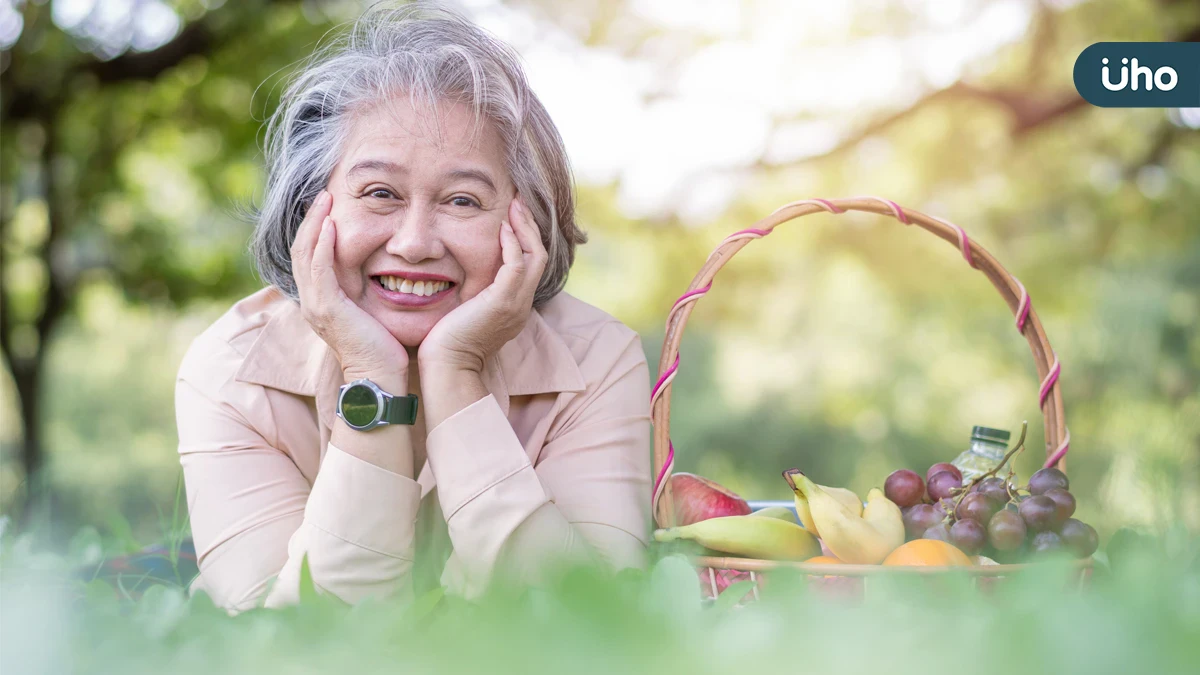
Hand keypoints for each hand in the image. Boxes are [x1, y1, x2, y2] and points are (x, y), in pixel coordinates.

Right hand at [291, 190, 409, 382]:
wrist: (380, 378)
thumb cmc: (384, 350)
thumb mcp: (372, 313)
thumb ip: (367, 293)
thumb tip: (384, 272)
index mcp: (320, 302)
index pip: (309, 258)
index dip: (315, 230)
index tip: (328, 207)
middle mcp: (312, 302)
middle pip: (301, 250)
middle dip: (311, 220)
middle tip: (323, 194)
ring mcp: (316, 305)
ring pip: (305, 254)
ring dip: (315, 224)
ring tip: (326, 199)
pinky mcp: (328, 307)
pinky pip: (319, 268)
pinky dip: (323, 244)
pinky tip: (332, 224)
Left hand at [418, 195, 546, 372]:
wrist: (446, 365)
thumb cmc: (446, 341)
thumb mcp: (465, 310)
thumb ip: (473, 292)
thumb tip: (460, 272)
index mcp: (514, 306)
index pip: (530, 265)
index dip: (525, 238)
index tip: (512, 216)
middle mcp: (522, 304)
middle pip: (540, 256)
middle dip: (530, 226)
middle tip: (518, 201)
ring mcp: (516, 303)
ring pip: (535, 256)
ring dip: (525, 227)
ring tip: (514, 205)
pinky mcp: (504, 302)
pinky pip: (517, 264)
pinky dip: (512, 243)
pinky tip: (501, 227)